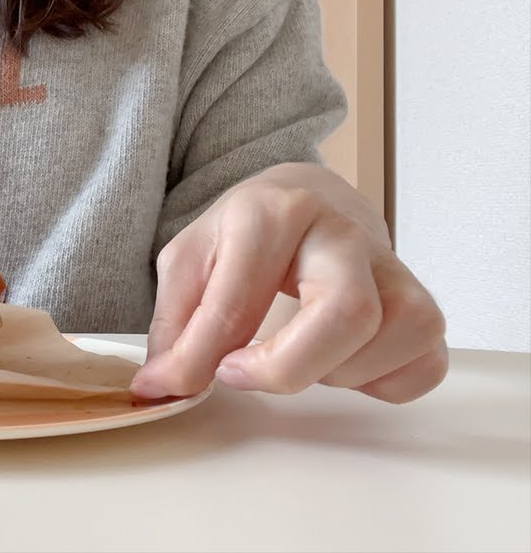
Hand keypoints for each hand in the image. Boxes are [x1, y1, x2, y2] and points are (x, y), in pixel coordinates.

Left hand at [133, 163, 447, 403]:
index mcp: (273, 213)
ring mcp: (393, 266)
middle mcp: (342, 231)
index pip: (241, 302)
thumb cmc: (243, 234)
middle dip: (287, 369)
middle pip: (347, 315)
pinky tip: (341, 360)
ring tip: (297, 351)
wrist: (307, 198)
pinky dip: (380, 382)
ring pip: (390, 341)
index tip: (194, 376)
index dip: (208, 357)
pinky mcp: (426, 302)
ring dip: (333, 372)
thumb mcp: (189, 261)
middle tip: (245, 374)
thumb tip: (160, 388)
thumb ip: (173, 326)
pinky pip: (424, 364)